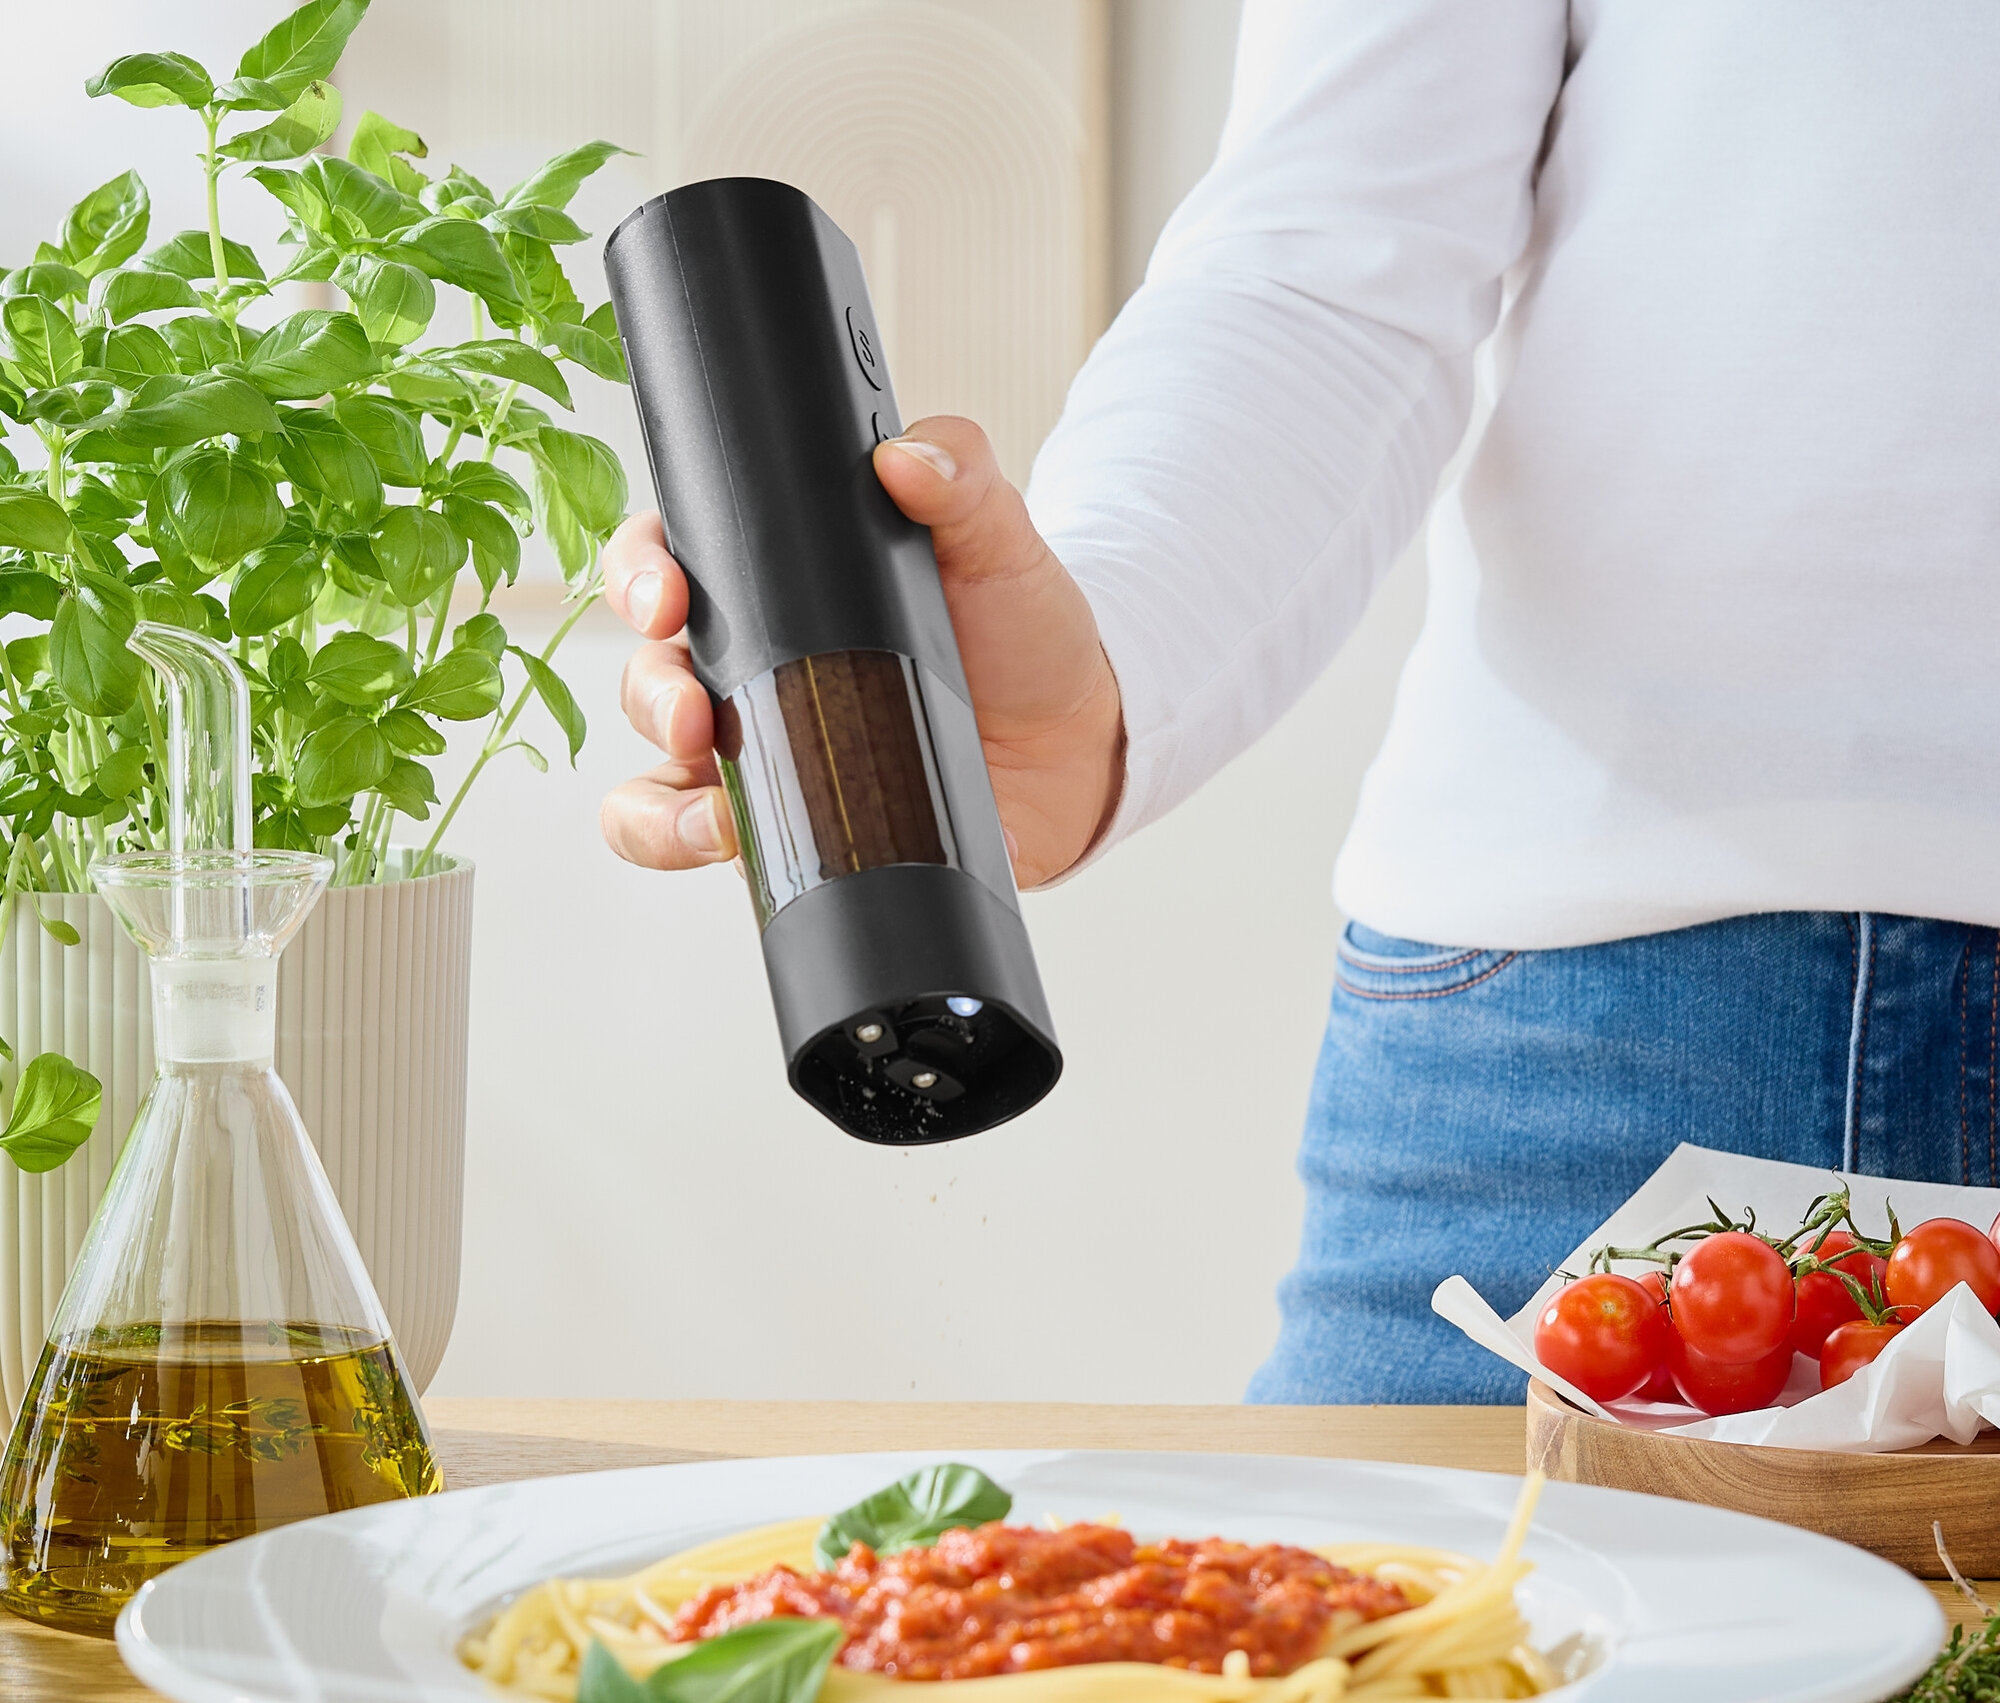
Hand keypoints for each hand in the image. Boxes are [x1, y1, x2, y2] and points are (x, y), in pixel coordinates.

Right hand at [599, 416, 1124, 888]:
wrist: (1076, 744)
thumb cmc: (1021, 631)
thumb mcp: (996, 539)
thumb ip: (961, 480)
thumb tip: (910, 457)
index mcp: (777, 592)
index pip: (670, 562)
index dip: (641, 574)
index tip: (667, 598)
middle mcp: (750, 673)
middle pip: (648, 676)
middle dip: (652, 695)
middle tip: (694, 714)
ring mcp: (765, 757)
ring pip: (657, 780)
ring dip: (660, 803)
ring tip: (714, 815)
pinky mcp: (794, 832)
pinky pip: (708, 849)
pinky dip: (700, 855)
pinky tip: (744, 852)